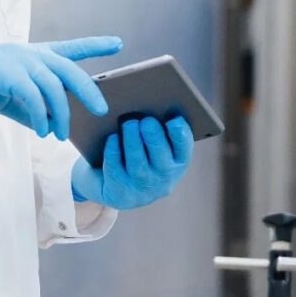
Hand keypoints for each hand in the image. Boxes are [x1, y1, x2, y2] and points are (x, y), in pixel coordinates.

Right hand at [0, 37, 120, 139]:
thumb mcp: (7, 98)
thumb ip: (32, 108)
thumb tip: (54, 125)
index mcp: (31, 55)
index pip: (70, 48)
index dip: (95, 45)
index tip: (118, 43)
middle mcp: (28, 52)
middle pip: (69, 69)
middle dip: (89, 90)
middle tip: (102, 110)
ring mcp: (16, 59)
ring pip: (53, 85)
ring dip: (61, 113)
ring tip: (60, 135)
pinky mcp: (3, 71)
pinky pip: (31, 95)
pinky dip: (39, 115)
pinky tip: (41, 131)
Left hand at [71, 116, 193, 209]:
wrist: (114, 184)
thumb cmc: (139, 153)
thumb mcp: (153, 144)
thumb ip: (157, 128)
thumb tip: (150, 104)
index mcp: (177, 161)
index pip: (184, 148)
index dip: (180, 135)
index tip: (174, 120)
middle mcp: (164, 177)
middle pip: (161, 158)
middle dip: (154, 138)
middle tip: (146, 121)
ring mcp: (142, 187)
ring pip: (138, 165)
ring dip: (133, 142)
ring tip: (129, 124)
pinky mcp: (120, 192)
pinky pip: (116, 170)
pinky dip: (114, 153)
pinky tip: (111, 138)